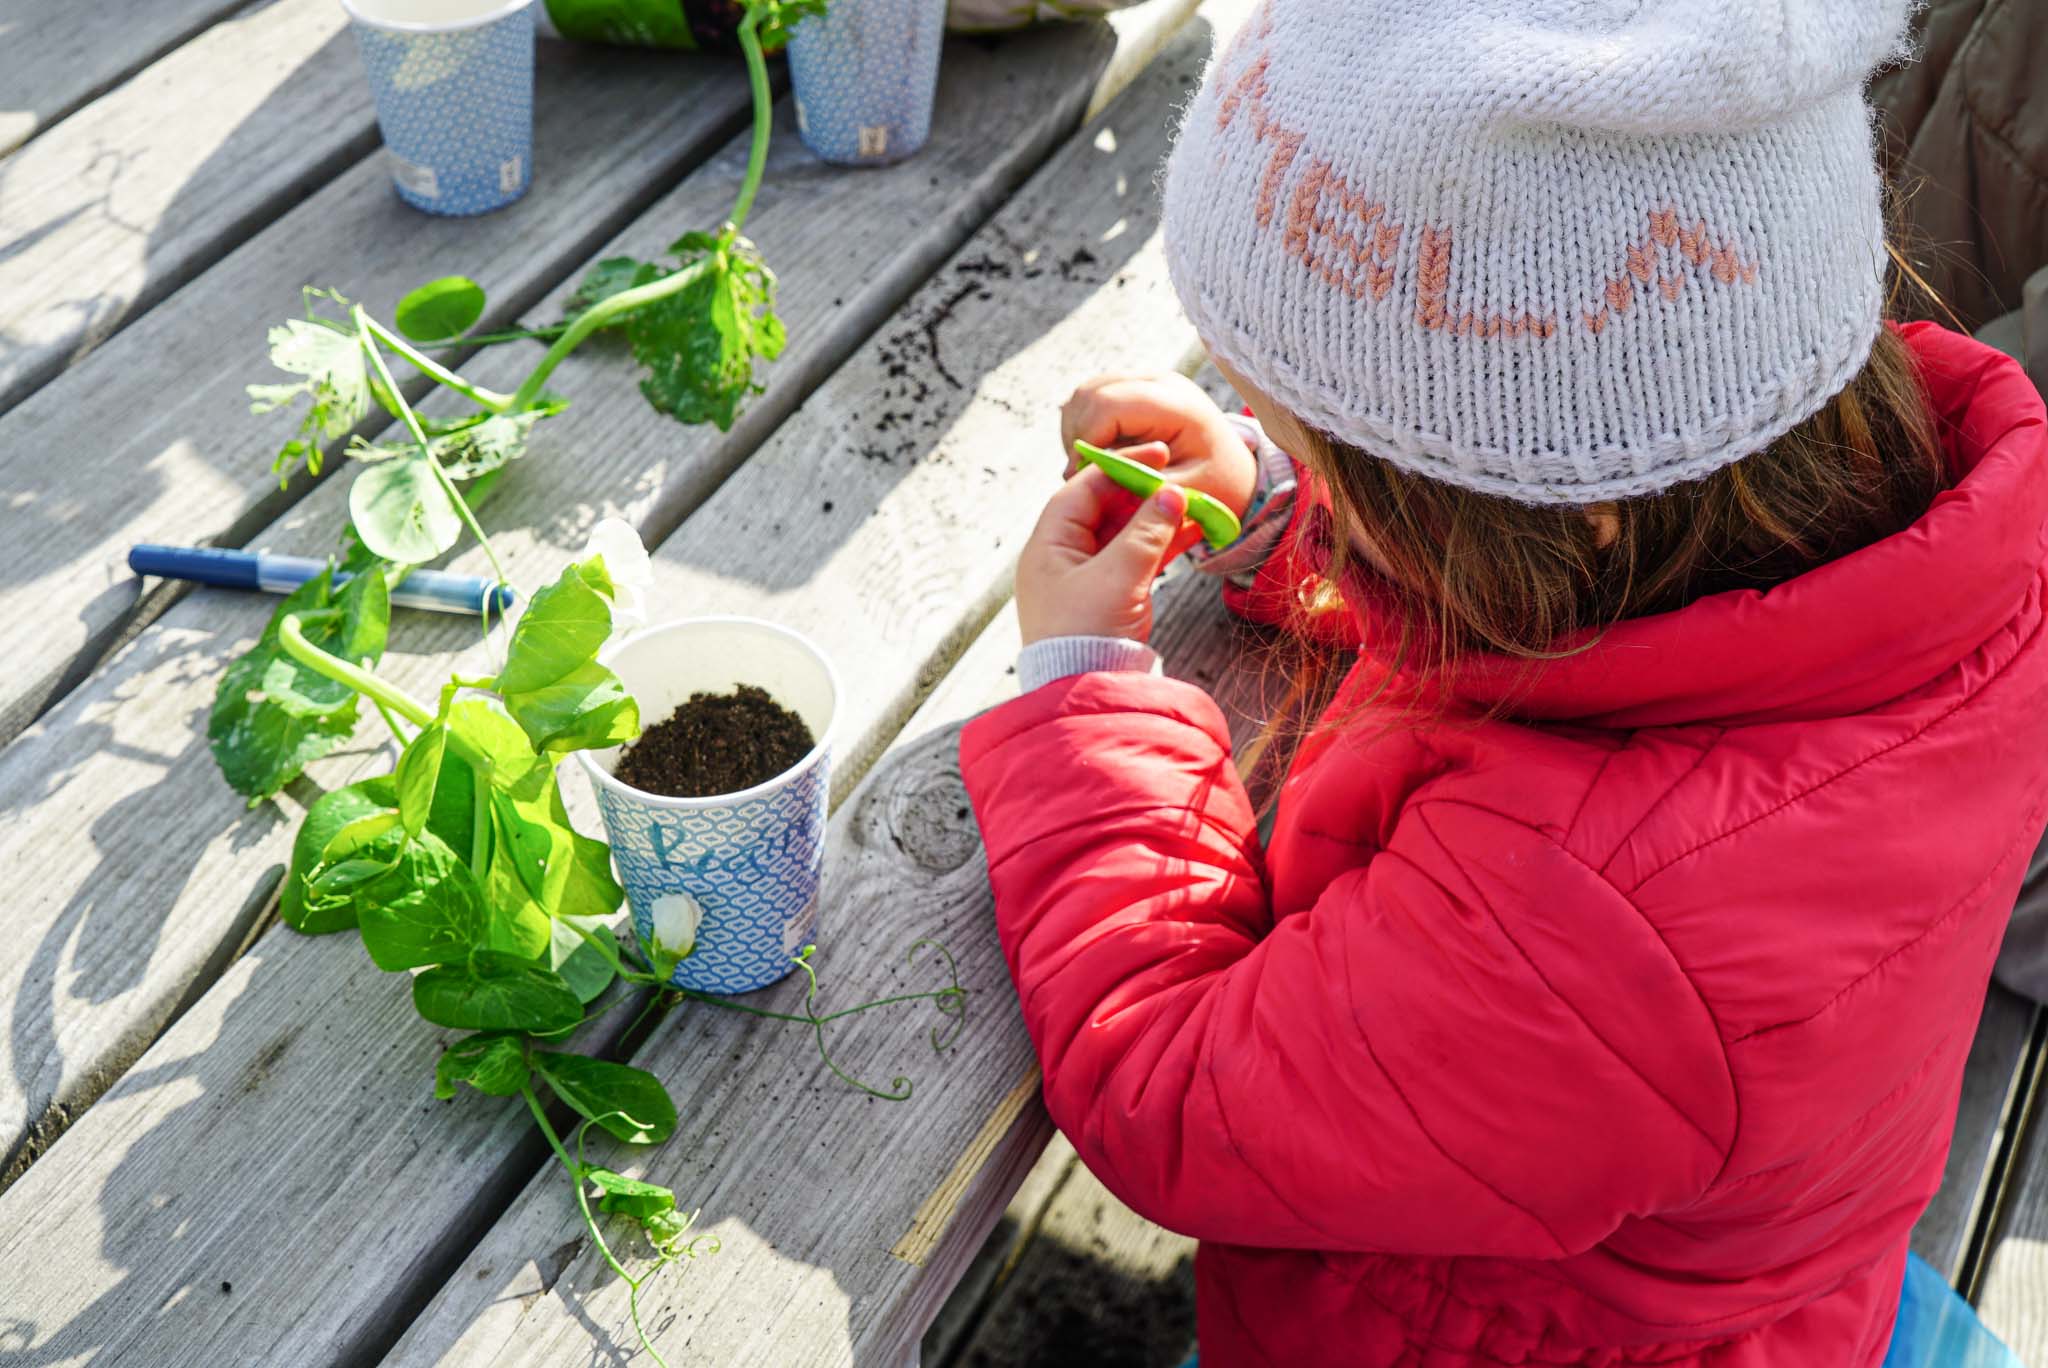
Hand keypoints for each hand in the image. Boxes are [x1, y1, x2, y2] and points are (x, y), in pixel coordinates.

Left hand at [1016, 467, 1186, 645]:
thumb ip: (1146, 533)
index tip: (1158, 454)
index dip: (1121, 466)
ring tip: (1195, 506)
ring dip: (1158, 520)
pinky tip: (1191, 532)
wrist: (1087, 696)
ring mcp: (1086, 578)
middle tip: (1182, 481)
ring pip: (1124, 534)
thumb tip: (1171, 494)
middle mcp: (1062, 557)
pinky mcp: (1109, 597)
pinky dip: (1161, 546)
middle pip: (1105, 508)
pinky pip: (1135, 560)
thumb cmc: (1087, 636)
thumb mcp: (1117, 578)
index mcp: (1048, 545)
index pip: (1083, 488)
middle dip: (1145, 494)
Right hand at [1060, 373, 1256, 561]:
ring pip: (1086, 393)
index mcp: (1178, 406)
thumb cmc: (1216, 486)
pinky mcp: (1137, 387)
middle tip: (1087, 473)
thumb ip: (1138, 481)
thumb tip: (1091, 469)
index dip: (1086, 440)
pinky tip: (1103, 451)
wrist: (1235, 472)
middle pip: (1091, 393)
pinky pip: (1093, 398)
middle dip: (1079, 436)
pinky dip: (1087, 425)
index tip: (1083, 476)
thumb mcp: (1182, 493)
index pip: (1108, 405)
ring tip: (1096, 463)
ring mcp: (1148, 380)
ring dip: (1080, 429)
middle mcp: (1161, 382)